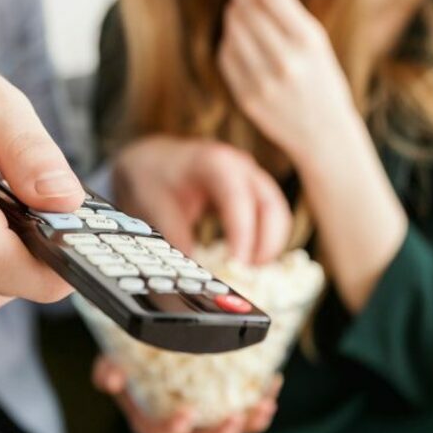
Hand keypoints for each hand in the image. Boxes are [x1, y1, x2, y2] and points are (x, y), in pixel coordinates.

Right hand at [92, 355, 281, 432]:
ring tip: (265, 405)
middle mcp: (180, 428)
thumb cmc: (128, 361)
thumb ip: (107, 370)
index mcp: (150, 422)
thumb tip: (111, 378)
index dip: (174, 431)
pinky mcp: (224, 407)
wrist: (147, 352)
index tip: (188, 414)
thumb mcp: (112, 362)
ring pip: (229, 431)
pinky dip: (261, 400)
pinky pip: (246, 411)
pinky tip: (274, 382)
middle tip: (235, 419)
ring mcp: (204, 420)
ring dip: (250, 423)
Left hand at [112, 136, 290, 264]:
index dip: (243, 234)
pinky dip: (266, 240)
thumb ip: (176, 238)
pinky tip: (249, 260)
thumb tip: (193, 273)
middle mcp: (241, 167)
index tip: (237, 265)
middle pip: (272, 206)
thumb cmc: (155, 177)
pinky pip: (272, 217)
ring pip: (277, 213)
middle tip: (248, 273)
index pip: (238, 199)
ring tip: (248, 271)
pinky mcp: (255, 192)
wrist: (155, 159)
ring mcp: (252, 178)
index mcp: (215, 162)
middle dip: (266, 244)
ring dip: (270, 245)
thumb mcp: (156, 206)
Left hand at [219, 0, 359, 162]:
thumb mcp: (315, 40)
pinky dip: (231, 41)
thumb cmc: (321, 79)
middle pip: (246, 8)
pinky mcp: (247, 97)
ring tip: (244, 8)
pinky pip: (227, 56)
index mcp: (308, 40)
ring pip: (233, 29)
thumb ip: (284, 8)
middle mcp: (285, 60)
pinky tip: (242, 38)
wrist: (324, 134)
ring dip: (235, 13)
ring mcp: (263, 81)